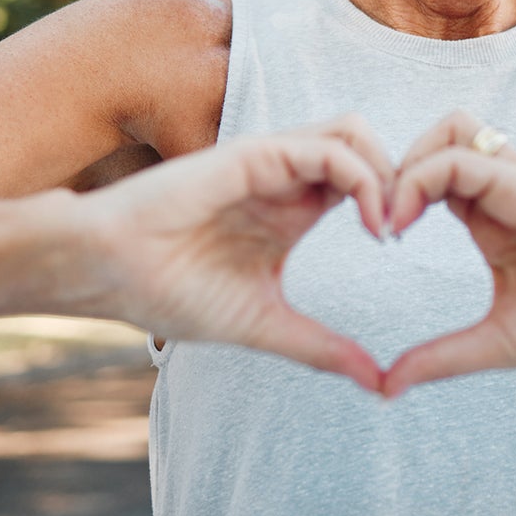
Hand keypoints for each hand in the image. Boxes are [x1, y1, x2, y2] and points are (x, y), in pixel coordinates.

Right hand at [77, 115, 394, 393]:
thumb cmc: (170, 292)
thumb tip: (379, 384)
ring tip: (389, 226)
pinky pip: (328, 148)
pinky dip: (362, 177)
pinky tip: (369, 222)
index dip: (396, 205)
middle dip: (404, 180)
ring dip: (387, 171)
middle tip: (406, 231)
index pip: (364, 183)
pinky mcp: (256, 154)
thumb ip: (322, 347)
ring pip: (354, 132)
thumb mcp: (265, 324)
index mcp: (292, 211)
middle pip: (369, 147)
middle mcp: (287, 179)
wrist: (109, 272)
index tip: (402, 253)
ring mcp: (272, 162)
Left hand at [381, 111, 515, 397]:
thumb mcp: (498, 343)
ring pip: (448, 128)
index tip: (377, 239)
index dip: (395, 195)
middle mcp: (504, 192)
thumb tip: (386, 386)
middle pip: (435, 139)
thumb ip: (442, 357)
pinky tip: (404, 220)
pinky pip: (464, 157)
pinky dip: (423, 176)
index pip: (432, 176)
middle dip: (392, 168)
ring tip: (389, 217)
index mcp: (493, 220)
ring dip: (407, 162)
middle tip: (374, 222)